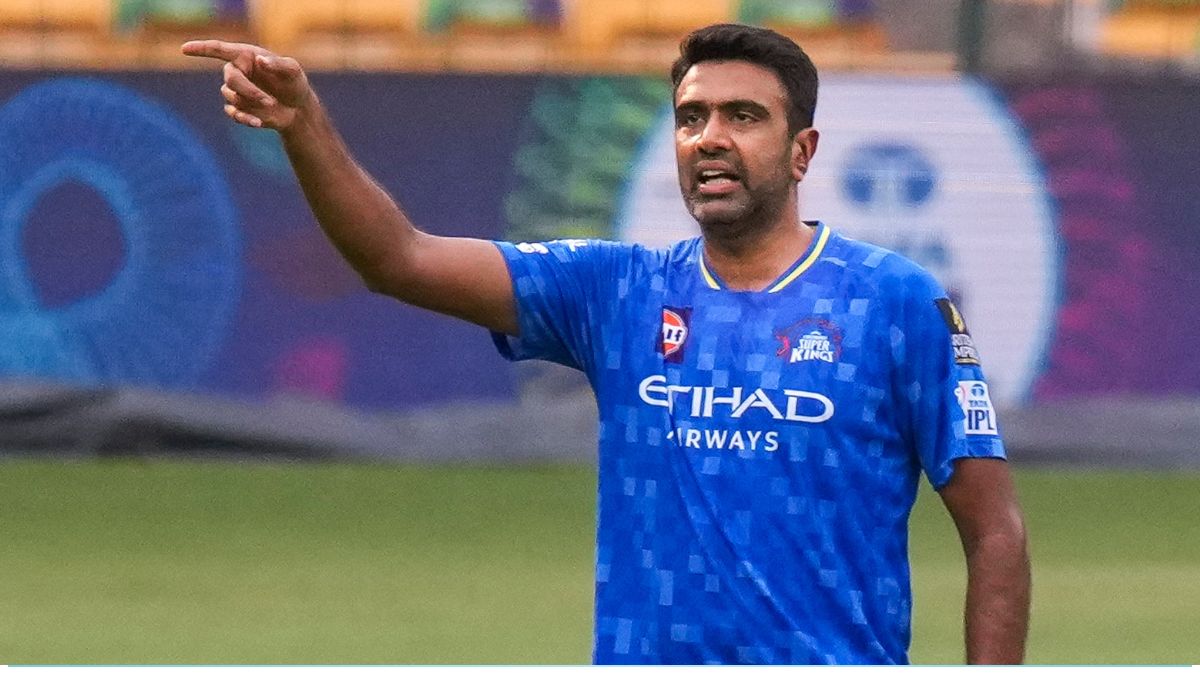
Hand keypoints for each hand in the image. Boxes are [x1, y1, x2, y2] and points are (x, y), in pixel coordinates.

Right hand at [181, 40, 311, 129]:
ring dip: (251, 103)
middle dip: (249, 91)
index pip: (219, 50)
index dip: (201, 49)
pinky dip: (245, 118)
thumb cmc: (295, 84)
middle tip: (268, 100)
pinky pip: (233, 113)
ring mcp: (235, 91)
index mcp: (246, 56)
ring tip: (271, 105)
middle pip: (230, 79)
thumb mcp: (293, 71)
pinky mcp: (237, 108)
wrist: (297, 109)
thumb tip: (260, 61)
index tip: (184, 49)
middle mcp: (237, 71)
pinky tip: (258, 123)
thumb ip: (280, 64)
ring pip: (231, 97)